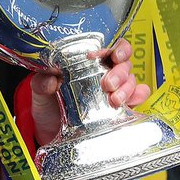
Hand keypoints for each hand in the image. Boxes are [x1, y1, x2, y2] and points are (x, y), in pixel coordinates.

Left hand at [28, 38, 150, 145]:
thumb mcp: (40, 91)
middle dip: (120, 72)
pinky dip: (139, 96)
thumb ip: (42, 82)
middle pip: (124, 64)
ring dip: (127, 87)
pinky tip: (132, 101)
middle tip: (107, 84)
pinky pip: (138, 97)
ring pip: (132, 80)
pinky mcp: (120, 108)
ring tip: (114, 100)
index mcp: (89, 62)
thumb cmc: (48, 105)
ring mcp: (114, 90)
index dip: (116, 48)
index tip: (111, 55)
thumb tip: (50, 78)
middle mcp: (105, 73)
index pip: (110, 48)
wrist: (49, 131)